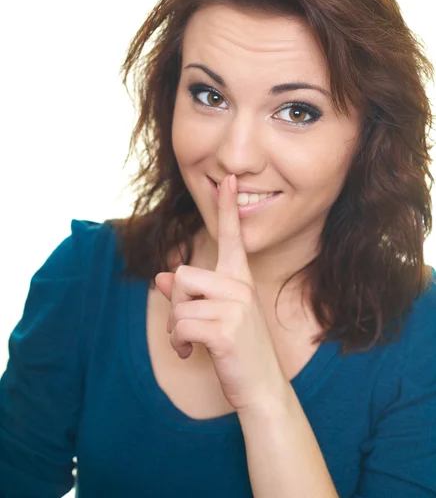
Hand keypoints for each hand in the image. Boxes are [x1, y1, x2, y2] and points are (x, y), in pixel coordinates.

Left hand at [154, 174, 287, 413]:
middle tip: (187, 325)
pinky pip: (180, 324)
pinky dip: (177, 343)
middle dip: (176, 303)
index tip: (228, 179)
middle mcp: (240, 286)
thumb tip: (160, 277)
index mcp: (239, 279)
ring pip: (178, 302)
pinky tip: (190, 352)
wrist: (261, 386)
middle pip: (182, 275)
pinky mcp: (225, 329)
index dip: (228, 208)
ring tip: (191, 341)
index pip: (231, 237)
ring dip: (176, 327)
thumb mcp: (215, 316)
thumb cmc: (237, 348)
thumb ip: (188, 294)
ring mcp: (235, 306)